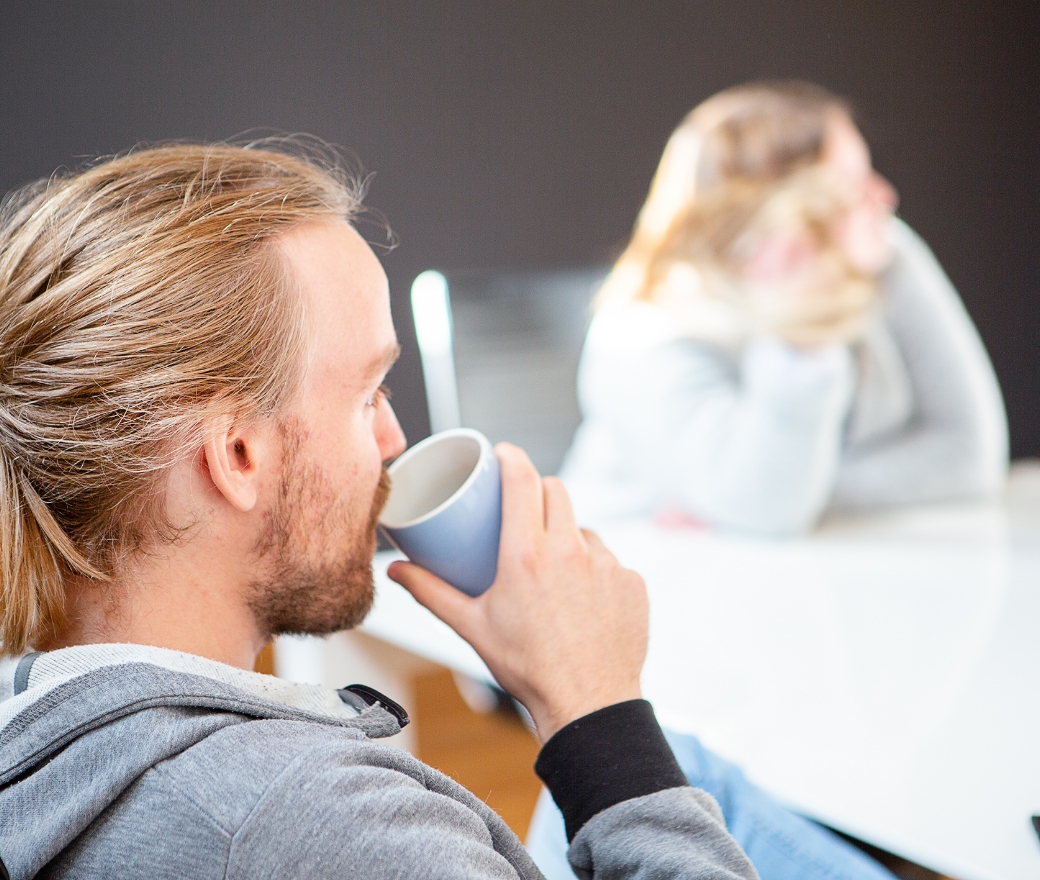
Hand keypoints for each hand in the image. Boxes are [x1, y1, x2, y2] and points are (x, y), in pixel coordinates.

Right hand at [387, 443, 647, 741]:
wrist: (588, 703)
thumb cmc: (527, 667)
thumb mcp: (472, 627)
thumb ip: (432, 593)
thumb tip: (398, 569)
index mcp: (527, 554)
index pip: (522, 479)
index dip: (511, 457)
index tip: (503, 453)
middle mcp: (570, 550)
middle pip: (556, 491)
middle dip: (539, 492)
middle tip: (524, 510)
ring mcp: (607, 564)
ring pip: (584, 527)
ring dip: (568, 536)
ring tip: (554, 567)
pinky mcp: (632, 581)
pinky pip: (610, 560)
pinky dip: (594, 569)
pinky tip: (583, 597)